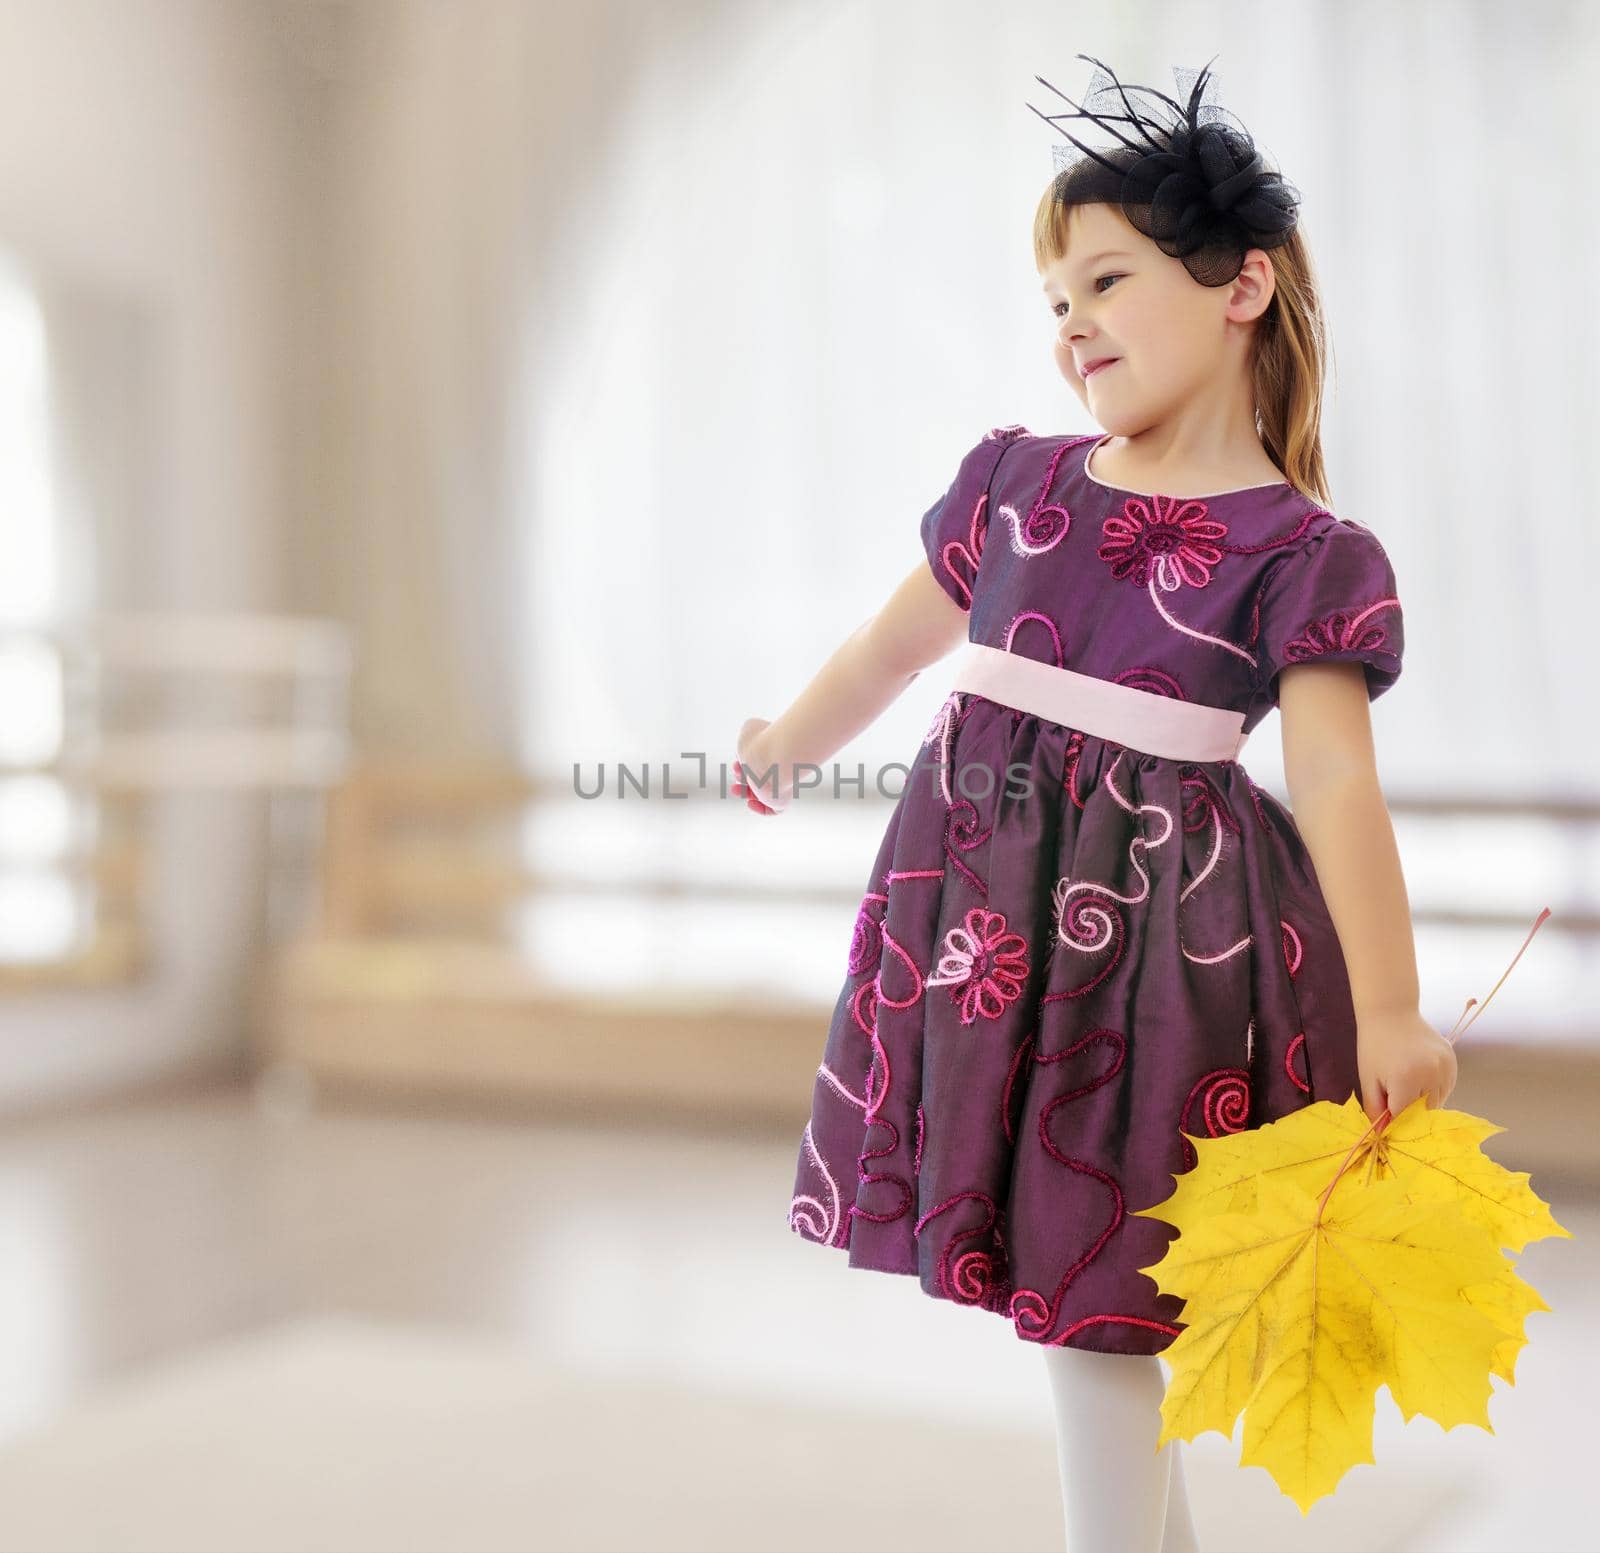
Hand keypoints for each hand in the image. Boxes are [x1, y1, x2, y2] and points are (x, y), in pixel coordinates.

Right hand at [733, 717, 787, 814]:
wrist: (775, 758)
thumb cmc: (763, 742)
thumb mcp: (750, 729)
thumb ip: (751, 731)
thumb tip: (753, 737)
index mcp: (776, 752)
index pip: (761, 760)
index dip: (745, 760)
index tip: (738, 759)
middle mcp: (781, 768)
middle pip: (761, 776)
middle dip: (743, 775)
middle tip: (737, 771)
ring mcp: (782, 784)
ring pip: (764, 793)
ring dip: (746, 792)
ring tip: (735, 789)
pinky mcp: (782, 800)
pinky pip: (773, 810)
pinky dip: (760, 808)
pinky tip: (751, 802)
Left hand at [1355, 1006, 1458, 1126]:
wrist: (1391, 1012)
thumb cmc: (1374, 1046)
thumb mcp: (1368, 1078)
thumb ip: (1375, 1108)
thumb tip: (1384, 1134)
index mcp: (1406, 1079)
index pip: (1405, 1118)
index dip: (1394, 1122)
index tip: (1386, 1122)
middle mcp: (1431, 1074)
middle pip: (1424, 1113)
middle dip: (1409, 1113)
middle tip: (1395, 1100)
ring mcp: (1445, 1067)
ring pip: (1438, 1103)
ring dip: (1423, 1103)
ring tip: (1406, 1082)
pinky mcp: (1453, 1062)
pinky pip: (1446, 1089)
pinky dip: (1434, 1090)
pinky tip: (1418, 1075)